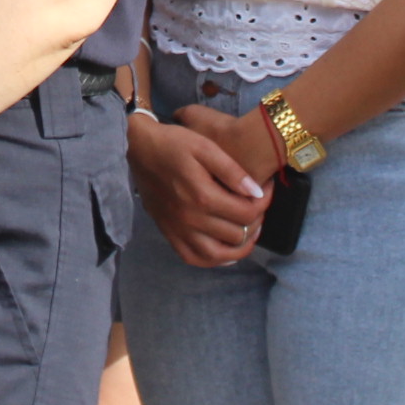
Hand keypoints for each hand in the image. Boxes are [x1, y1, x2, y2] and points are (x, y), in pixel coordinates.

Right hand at [132, 105, 273, 267]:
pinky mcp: (168, 233)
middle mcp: (190, 219)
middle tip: (257, 207)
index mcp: (202, 196)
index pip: (247, 213)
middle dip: (255, 222)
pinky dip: (213, 260)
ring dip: (239, 248)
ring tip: (248, 232)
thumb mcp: (205, 147)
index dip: (264, 203)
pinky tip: (224, 251)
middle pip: (237, 234)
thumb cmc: (174, 143)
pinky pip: (194, 258)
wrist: (139, 148)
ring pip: (218, 255)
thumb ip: (232, 171)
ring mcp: (178, 229)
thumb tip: (256, 192)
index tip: (266, 190)